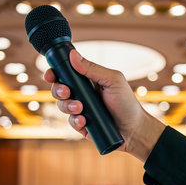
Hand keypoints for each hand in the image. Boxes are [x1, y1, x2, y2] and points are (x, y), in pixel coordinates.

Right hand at [43, 50, 164, 161]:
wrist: (135, 129)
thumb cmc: (127, 103)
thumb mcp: (113, 81)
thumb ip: (93, 69)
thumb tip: (73, 55)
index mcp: (88, 80)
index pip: (66, 73)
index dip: (55, 73)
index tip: (50, 75)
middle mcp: (82, 94)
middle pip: (59, 89)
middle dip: (58, 90)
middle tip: (67, 92)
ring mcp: (81, 110)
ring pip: (62, 106)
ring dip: (67, 106)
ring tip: (81, 109)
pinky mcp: (82, 125)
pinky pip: (70, 122)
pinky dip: (75, 121)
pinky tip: (84, 121)